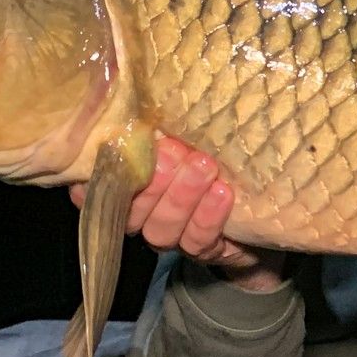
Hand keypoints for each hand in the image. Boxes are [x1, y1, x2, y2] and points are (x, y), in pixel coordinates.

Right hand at [68, 134, 269, 279]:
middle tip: (176, 151)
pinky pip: (199, 241)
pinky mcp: (203, 250)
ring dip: (182, 195)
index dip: (99, 180)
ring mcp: (171, 237)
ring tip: (205, 167)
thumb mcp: (184, 137)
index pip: (100, 190)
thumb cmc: (207, 153)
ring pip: (162, 228)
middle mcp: (142, 217)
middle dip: (154, 180)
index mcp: (129, 189)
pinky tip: (222, 192)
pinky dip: (209, 216)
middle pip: (132, 211)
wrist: (257, 199)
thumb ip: (161, 130)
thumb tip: (145, 106)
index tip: (114, 154)